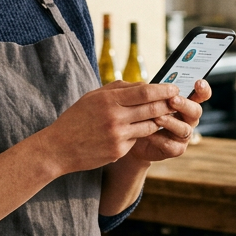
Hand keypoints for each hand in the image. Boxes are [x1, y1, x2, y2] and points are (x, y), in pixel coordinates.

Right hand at [40, 81, 180, 174]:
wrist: (58, 148)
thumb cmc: (77, 118)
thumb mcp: (93, 97)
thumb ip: (118, 88)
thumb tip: (144, 84)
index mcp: (108, 100)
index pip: (145, 91)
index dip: (163, 89)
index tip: (174, 87)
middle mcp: (115, 117)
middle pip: (152, 108)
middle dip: (168, 104)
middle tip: (177, 101)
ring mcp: (117, 136)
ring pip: (150, 126)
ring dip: (158, 120)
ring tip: (162, 115)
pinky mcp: (118, 151)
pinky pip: (137, 140)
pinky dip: (140, 134)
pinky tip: (136, 131)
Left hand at [127, 80, 211, 163]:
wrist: (135, 136)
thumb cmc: (145, 113)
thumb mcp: (151, 100)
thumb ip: (158, 93)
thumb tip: (157, 85)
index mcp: (187, 103)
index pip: (201, 95)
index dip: (203, 89)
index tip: (198, 82)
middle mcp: (189, 119)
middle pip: (196, 111)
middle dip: (184, 105)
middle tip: (172, 99)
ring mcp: (184, 135)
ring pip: (184, 129)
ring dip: (171, 122)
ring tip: (156, 117)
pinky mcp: (176, 149)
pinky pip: (170, 144)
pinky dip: (158, 138)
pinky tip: (147, 134)